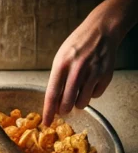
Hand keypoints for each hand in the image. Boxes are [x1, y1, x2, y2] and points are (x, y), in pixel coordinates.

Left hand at [42, 0, 135, 124]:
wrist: (102, 29)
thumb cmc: (77, 46)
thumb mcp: (61, 59)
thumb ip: (57, 80)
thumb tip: (54, 104)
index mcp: (62, 64)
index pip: (52, 94)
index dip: (49, 111)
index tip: (46, 122)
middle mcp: (78, 68)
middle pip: (67, 103)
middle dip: (64, 110)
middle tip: (64, 108)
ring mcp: (93, 71)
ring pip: (82, 103)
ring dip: (78, 102)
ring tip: (78, 92)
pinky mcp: (106, 74)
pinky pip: (96, 95)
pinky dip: (92, 93)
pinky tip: (91, 82)